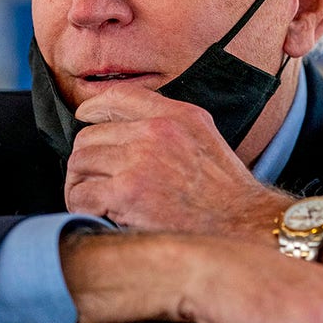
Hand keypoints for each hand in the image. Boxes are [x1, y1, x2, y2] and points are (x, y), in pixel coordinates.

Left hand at [66, 84, 292, 236]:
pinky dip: (81, 206)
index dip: (93, 108)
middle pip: (90, 136)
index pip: (117, 97)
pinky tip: (97, 214)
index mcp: (175, 115)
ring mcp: (139, 161)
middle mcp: (154, 132)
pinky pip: (81, 195)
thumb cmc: (226, 192)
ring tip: (94, 199)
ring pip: (80, 164)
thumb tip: (130, 129)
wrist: (242, 225)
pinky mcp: (127, 193)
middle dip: (87, 160)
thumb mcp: (204, 138)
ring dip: (81, 184)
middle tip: (95, 179)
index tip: (85, 118)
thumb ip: (170, 125)